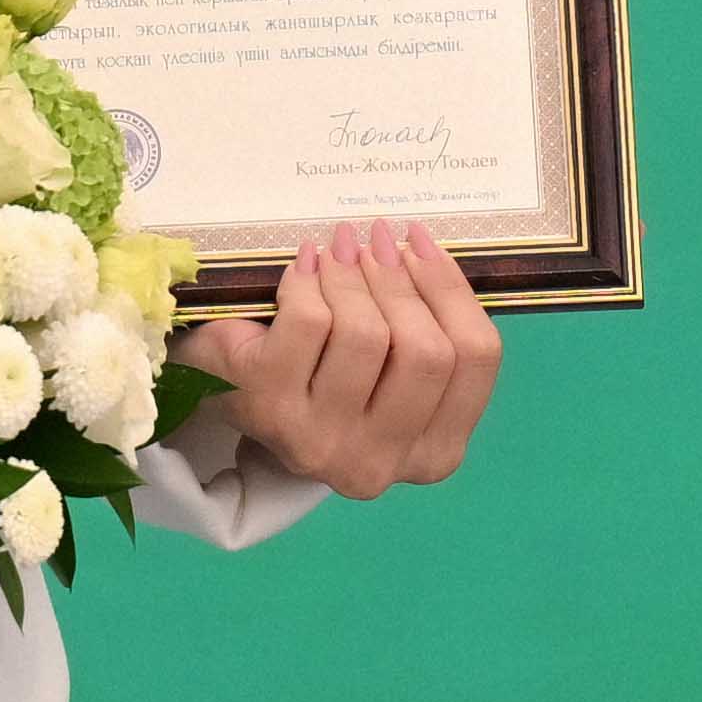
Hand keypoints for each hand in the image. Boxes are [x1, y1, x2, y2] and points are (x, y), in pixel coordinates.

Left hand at [175, 217, 504, 493]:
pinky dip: (308, 281)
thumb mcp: (392, 367)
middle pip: (427, 351)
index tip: (420, 241)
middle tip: (377, 237)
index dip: (452, 288)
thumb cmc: (324, 373)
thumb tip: (422, 247)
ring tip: (339, 248)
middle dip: (402, 279)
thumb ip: (427, 325)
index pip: (476, 358)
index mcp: (434, 452)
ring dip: (352, 276)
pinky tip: (302, 267)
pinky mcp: (271, 412)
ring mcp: (324, 444)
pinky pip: (309, 322)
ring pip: (367, 335)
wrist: (225, 397)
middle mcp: (383, 464)